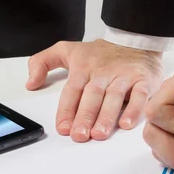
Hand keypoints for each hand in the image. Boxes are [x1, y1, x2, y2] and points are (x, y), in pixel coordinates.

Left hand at [27, 39, 161, 141]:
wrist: (135, 38)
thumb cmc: (100, 53)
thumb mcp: (66, 50)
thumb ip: (42, 62)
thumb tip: (30, 83)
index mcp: (83, 68)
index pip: (72, 91)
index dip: (67, 110)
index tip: (63, 128)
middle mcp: (102, 74)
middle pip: (92, 96)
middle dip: (85, 116)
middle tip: (79, 135)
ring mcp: (123, 77)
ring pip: (114, 97)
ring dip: (106, 117)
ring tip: (99, 134)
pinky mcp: (143, 81)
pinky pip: (140, 95)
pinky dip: (134, 110)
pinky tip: (126, 124)